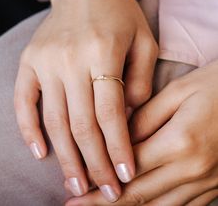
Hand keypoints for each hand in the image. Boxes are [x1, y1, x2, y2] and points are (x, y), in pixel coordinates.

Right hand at [14, 0, 157, 201]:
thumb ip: (140, 81)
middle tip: (103, 191)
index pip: (111, 114)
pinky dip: (29, 129)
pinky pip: (23, 101)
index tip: (125, 176)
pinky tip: (39, 152)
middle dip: (94, 163)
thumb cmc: (118, 14)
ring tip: (76, 183)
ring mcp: (45, 61)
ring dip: (65, 157)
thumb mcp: (144, 41)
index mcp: (103, 52)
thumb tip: (127, 118)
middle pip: (82, 124)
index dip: (118, 150)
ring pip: (54, 120)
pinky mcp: (29, 61)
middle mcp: (70, 59)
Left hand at [67, 61, 217, 204]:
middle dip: (103, 202)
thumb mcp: (176, 93)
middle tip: (76, 205)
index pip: (128, 167)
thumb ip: (144, 118)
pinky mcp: (212, 185)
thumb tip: (117, 139)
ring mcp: (205, 181)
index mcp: (180, 142)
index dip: (100, 178)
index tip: (78, 185)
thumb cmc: (213, 87)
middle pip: (138, 193)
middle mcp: (192, 168)